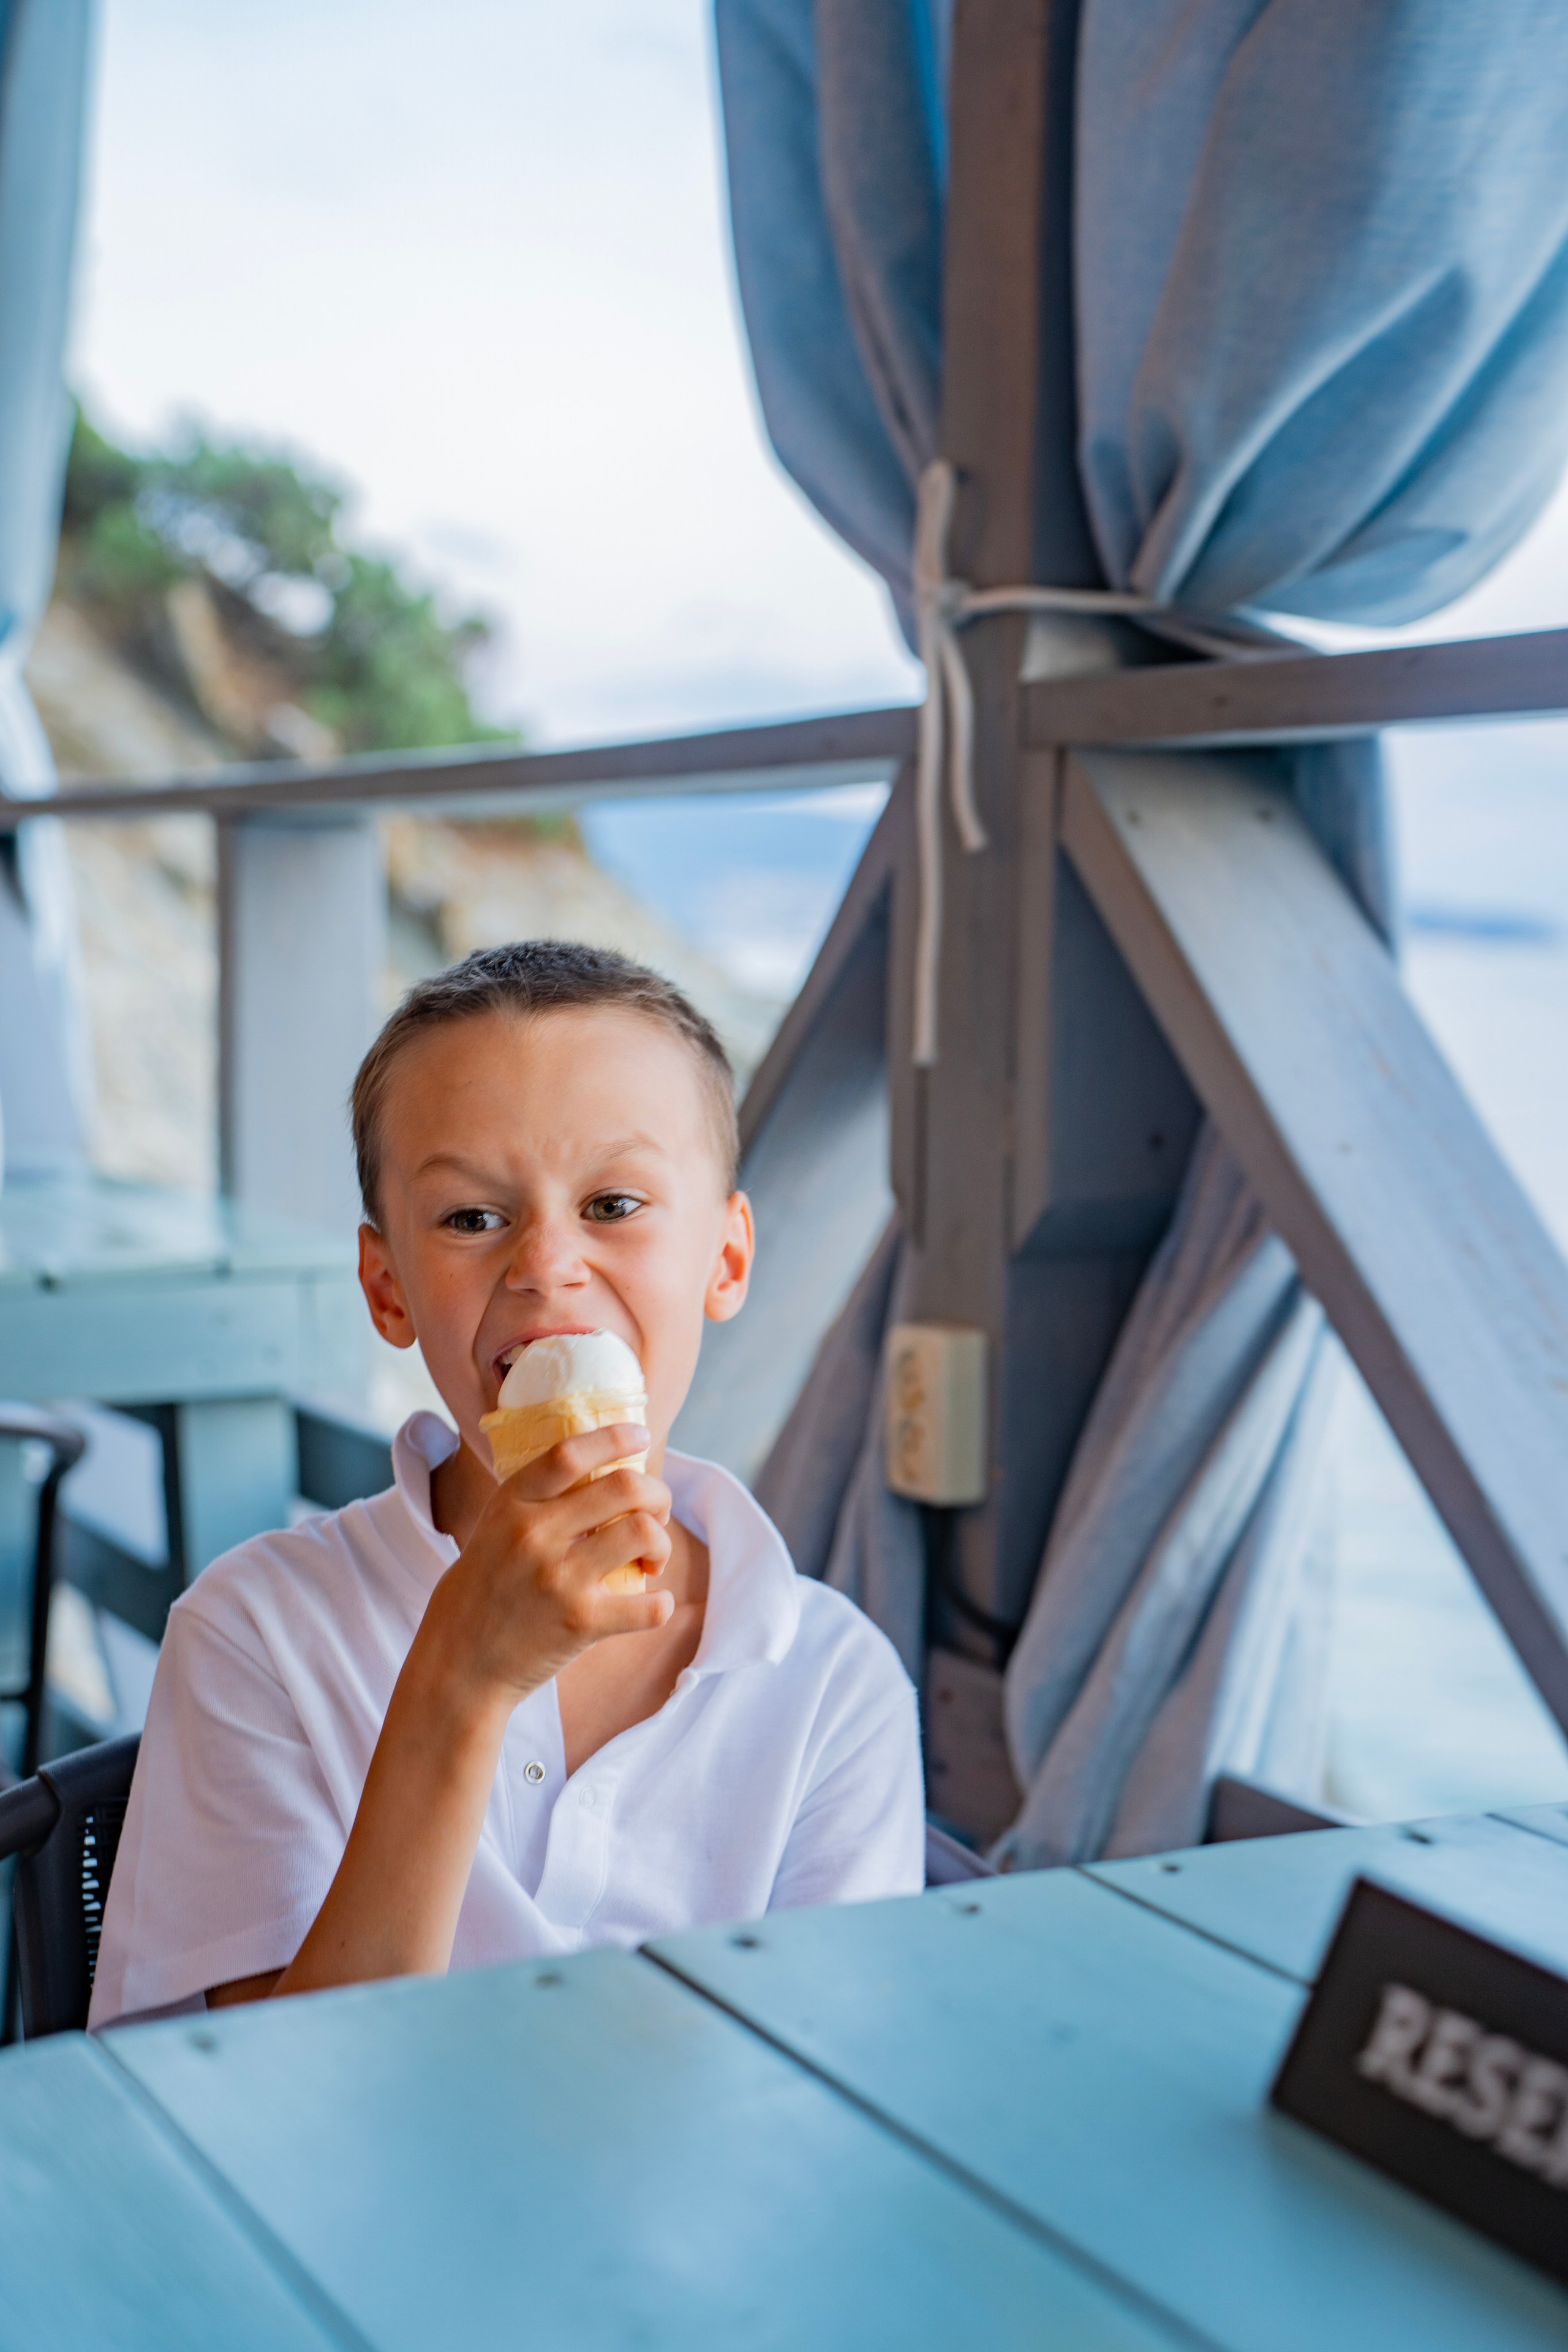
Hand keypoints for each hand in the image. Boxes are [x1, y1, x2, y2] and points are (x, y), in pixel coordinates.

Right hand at [417, 1424, 672, 1712]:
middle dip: (657, 1494)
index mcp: (511, 1505)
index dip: (614, 1437)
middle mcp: (534, 1535)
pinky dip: (662, 1604)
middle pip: (624, 1487)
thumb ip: (536, 1503)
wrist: (459, 1667)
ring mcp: (558, 1579)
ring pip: (642, 1533)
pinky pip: (649, 1605)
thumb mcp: (493, 1532)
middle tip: (657, 1513)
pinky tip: (652, 1604)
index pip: (569, 1452)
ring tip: (652, 1560)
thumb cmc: (481, 1594)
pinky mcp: (579, 1623)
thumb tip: (598, 1473)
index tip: (640, 1436)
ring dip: (661, 1543)